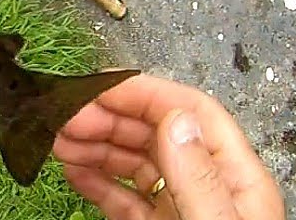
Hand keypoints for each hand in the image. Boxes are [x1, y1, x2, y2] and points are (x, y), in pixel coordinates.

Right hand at [54, 75, 284, 218]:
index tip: (98, 86)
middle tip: (65, 116)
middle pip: (155, 132)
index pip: (191, 112)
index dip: (142, 92)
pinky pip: (124, 196)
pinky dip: (95, 180)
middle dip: (106, 118)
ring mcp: (182, 208)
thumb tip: (177, 119)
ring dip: (94, 145)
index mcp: (238, 179)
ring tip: (58, 139)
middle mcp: (209, 187)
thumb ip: (197, 178)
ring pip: (134, 161)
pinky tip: (73, 170)